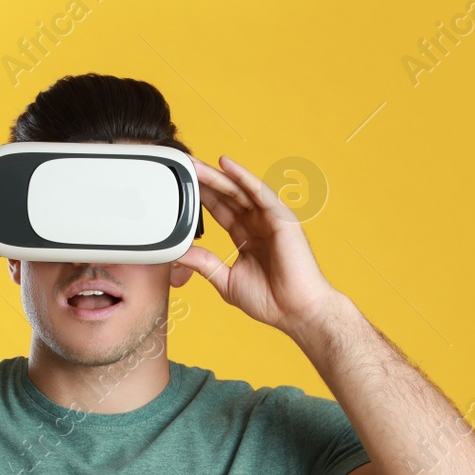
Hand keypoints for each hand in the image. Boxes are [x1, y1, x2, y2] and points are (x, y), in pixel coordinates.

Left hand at [172, 154, 341, 337]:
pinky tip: (225, 165)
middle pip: (228, 195)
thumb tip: (177, 254)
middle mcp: (259, 224)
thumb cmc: (270, 300)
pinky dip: (243, 177)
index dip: (201, 197)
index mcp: (247, 237)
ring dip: (217, 175)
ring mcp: (271, 219)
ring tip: (195, 163)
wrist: (296, 311)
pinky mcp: (282, 218)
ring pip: (240, 190)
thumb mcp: (225, 280)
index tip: (181, 186)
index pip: (220, 210)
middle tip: (184, 165)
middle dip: (205, 180)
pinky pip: (259, 192)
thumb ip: (203, 264)